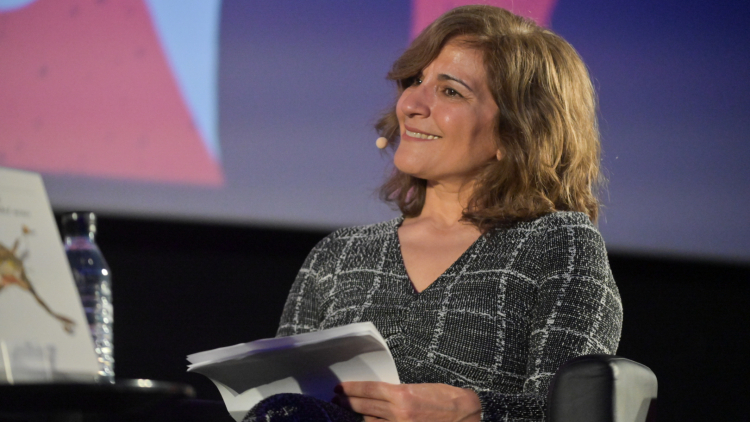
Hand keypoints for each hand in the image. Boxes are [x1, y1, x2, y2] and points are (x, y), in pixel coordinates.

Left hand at [333, 381, 481, 421]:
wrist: (466, 415)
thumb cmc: (446, 398)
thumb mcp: (419, 389)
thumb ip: (398, 393)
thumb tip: (380, 396)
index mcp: (402, 395)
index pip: (369, 390)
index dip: (352, 389)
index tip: (340, 388)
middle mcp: (399, 413)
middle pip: (365, 406)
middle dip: (348, 402)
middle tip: (336, 399)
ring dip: (357, 416)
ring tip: (345, 411)